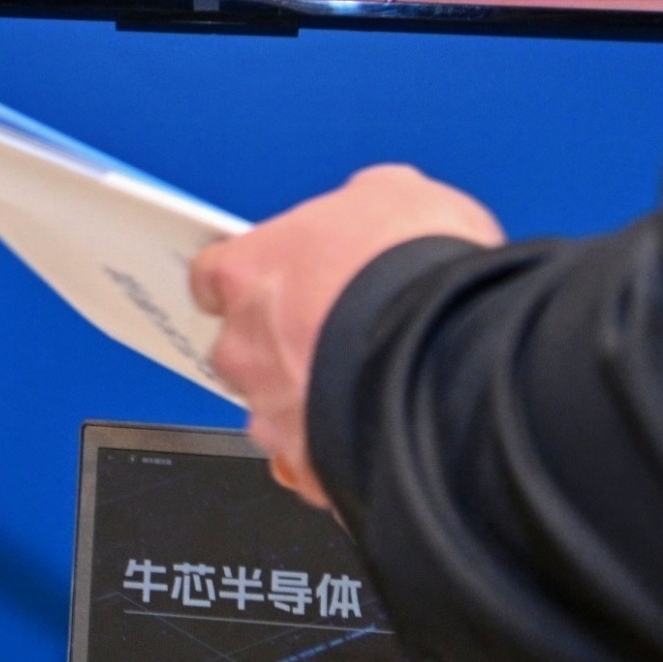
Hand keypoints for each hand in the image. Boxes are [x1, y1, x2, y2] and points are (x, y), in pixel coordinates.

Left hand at [191, 165, 503, 507]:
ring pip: (275, 411)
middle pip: (240, 348)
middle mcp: (244, 346)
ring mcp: (271, 412)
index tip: (273, 281)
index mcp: (247, 273)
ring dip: (311, 401)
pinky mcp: (309, 466)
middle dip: (281, 345)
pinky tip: (379, 432)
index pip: (212, 275)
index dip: (249, 279)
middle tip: (337, 336)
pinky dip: (337, 453)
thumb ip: (359, 208)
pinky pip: (311, 463)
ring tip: (371, 386)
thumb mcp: (396, 195)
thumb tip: (372, 208)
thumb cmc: (417, 271)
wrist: (449, 351)